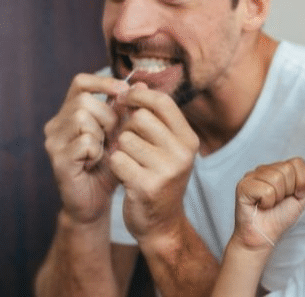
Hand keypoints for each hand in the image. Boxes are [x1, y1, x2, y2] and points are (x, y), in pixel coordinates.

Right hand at [43, 73, 129, 224]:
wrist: (95, 202)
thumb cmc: (108, 166)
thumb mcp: (121, 135)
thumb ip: (127, 111)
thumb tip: (141, 83)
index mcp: (69, 113)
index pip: (80, 82)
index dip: (102, 82)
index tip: (123, 91)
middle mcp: (56, 124)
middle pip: (84, 100)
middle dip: (107, 116)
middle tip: (113, 136)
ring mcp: (54, 142)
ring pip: (82, 117)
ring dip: (102, 134)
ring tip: (104, 150)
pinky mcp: (57, 159)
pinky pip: (84, 142)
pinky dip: (96, 151)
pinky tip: (95, 162)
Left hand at [106, 83, 200, 242]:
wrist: (161, 223)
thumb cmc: (158, 177)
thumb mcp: (164, 145)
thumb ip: (152, 115)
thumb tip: (137, 81)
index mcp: (189, 139)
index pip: (162, 102)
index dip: (139, 96)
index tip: (125, 101)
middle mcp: (182, 153)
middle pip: (140, 118)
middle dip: (127, 127)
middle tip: (127, 142)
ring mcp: (166, 170)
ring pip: (126, 139)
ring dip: (119, 148)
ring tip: (128, 161)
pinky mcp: (146, 186)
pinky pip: (117, 160)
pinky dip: (115, 165)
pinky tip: (123, 175)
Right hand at [232, 158, 304, 250]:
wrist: (264, 236)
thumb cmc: (279, 218)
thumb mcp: (302, 199)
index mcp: (278, 169)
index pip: (297, 162)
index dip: (302, 181)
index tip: (297, 195)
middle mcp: (264, 169)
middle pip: (287, 169)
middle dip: (289, 190)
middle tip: (280, 201)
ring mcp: (252, 176)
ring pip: (276, 178)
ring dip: (277, 197)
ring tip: (269, 204)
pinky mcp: (243, 186)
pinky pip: (266, 190)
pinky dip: (268, 203)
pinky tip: (261, 206)